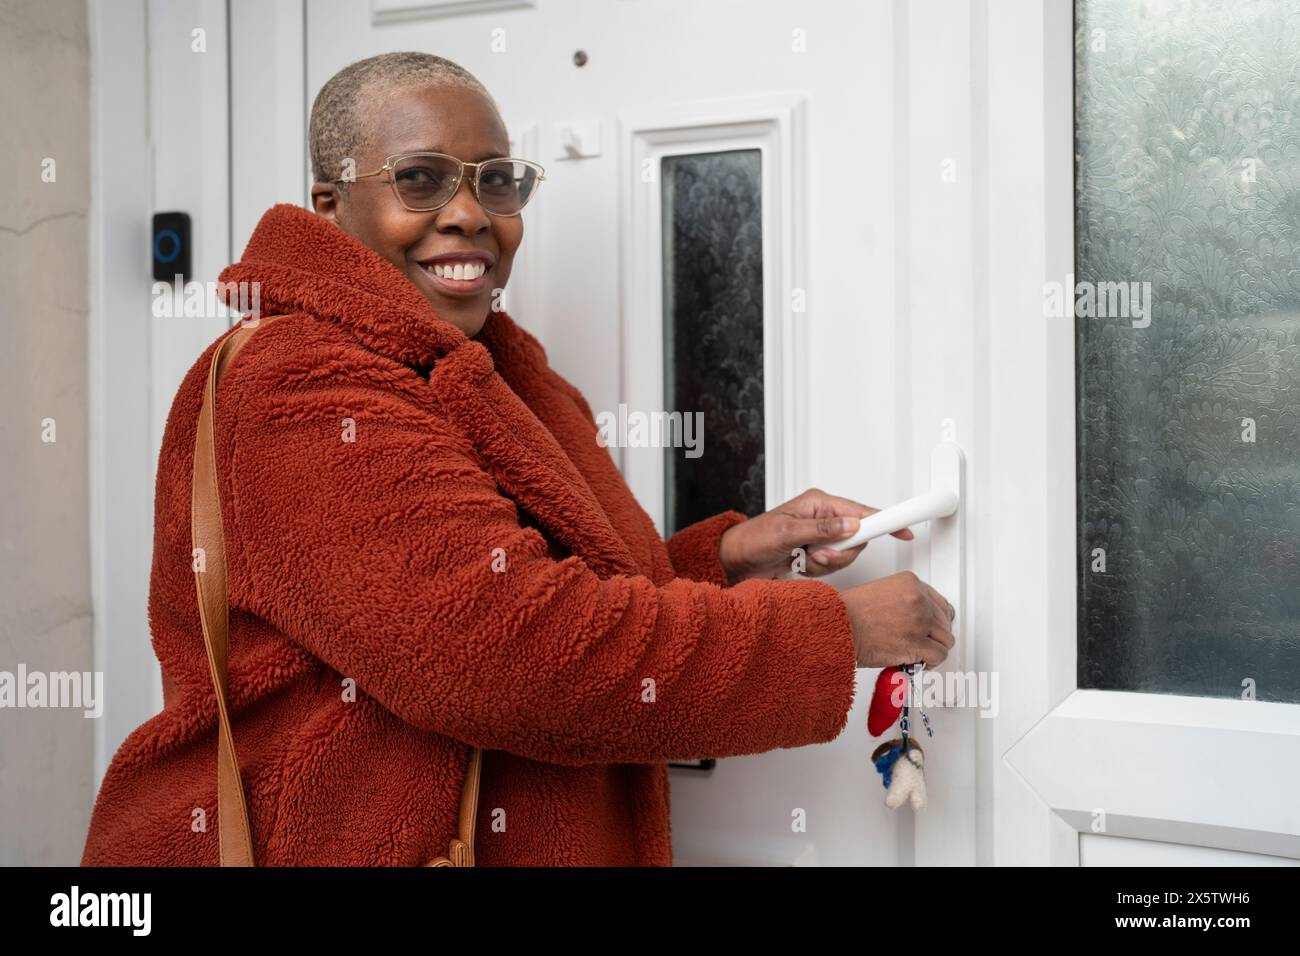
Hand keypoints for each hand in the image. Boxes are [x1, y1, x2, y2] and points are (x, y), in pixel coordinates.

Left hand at [716, 487, 913, 584]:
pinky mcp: (816, 553)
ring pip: (845, 556)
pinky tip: (799, 565)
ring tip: (802, 558)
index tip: (904, 529)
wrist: (736, 561)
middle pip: (857, 539)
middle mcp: (823, 518)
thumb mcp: (787, 532)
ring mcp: (821, 537)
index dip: (884, 520)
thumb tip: (851, 525)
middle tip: (816, 554)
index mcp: (819, 503)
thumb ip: (823, 530)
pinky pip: (831, 566)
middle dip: (838, 553)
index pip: (862, 511)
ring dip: (824, 563)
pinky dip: (816, 571)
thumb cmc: (753, 538)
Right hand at [840, 571, 954, 667]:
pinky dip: (930, 662)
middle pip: (944, 621)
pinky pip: (939, 655)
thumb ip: (903, 601)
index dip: (935, 619)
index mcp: (910, 582)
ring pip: (945, 639)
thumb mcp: (879, 593)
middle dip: (933, 635)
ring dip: (933, 649)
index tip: (930, 628)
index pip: (939, 602)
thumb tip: (916, 618)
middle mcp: (918, 598)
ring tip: (917, 653)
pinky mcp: (917, 642)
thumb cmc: (847, 614)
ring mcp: (919, 620)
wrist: (835, 627)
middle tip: (920, 643)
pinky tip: (917, 662)